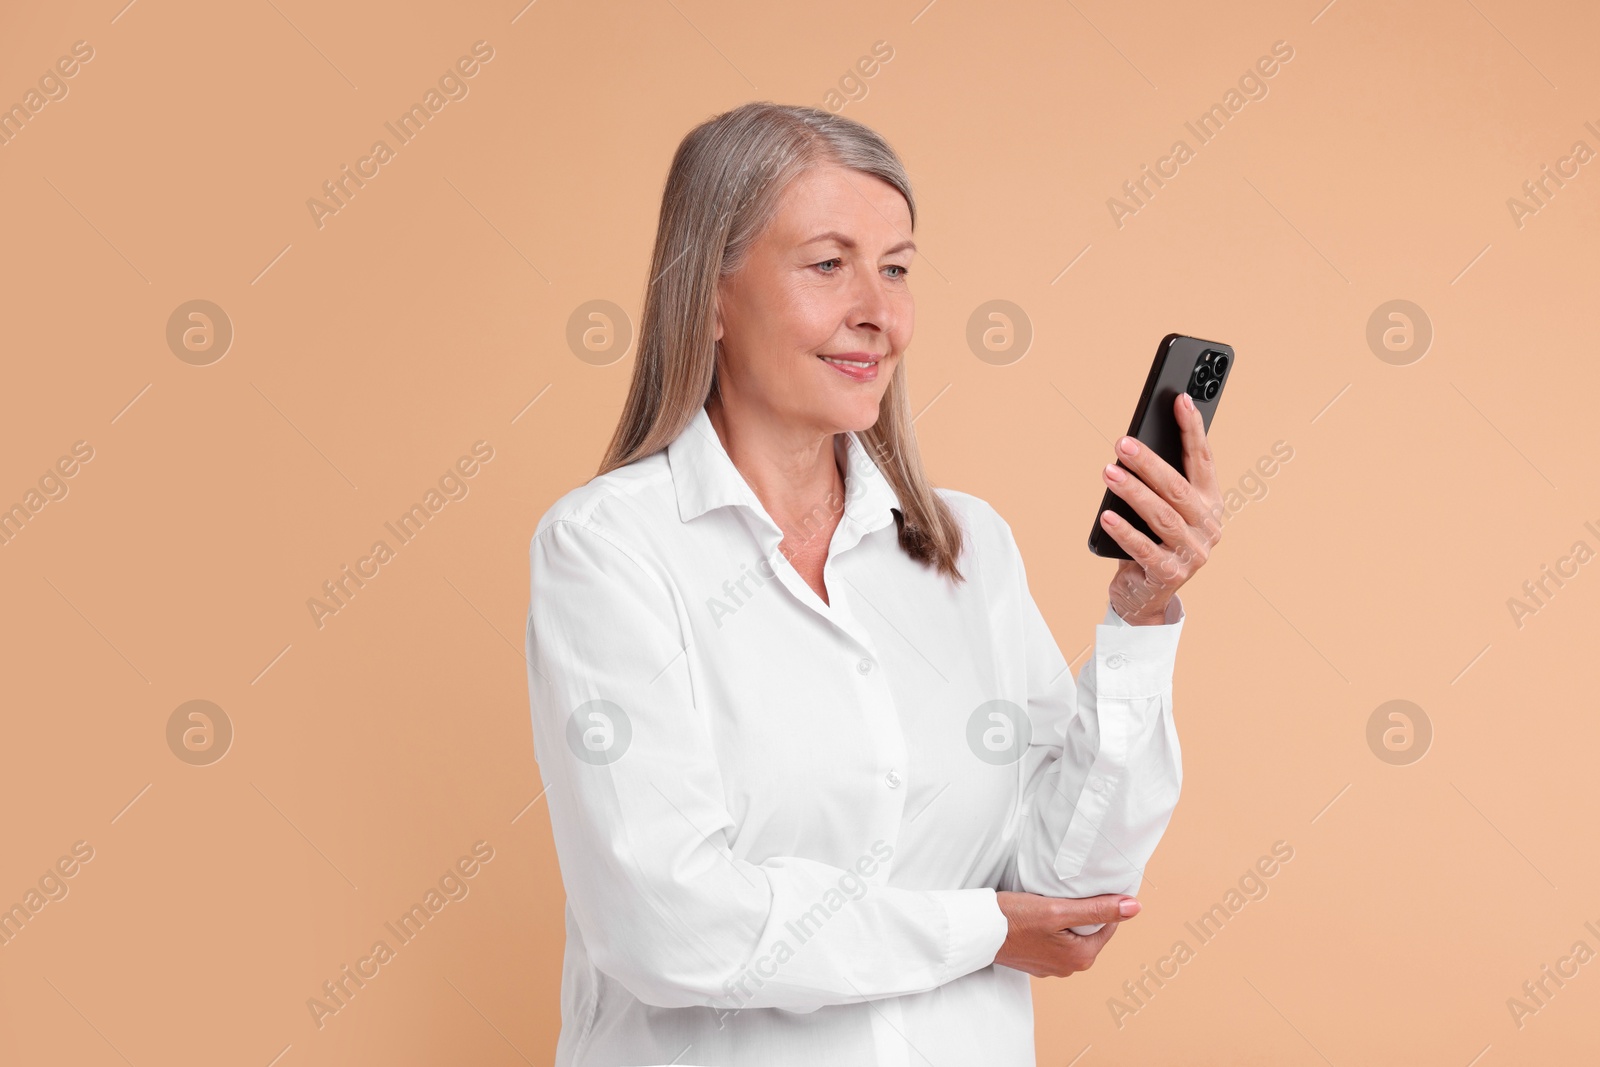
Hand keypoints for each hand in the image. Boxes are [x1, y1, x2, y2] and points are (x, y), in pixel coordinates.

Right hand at [992, 891, 1140, 977]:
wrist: (976, 931)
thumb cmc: (1013, 918)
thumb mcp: (1058, 909)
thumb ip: (1097, 909)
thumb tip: (1135, 907)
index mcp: (1080, 958)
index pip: (1107, 925)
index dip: (1100, 903)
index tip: (1086, 887)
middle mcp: (1069, 968)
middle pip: (1090, 931)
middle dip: (1082, 911)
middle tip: (1063, 894)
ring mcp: (1051, 967)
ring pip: (1071, 935)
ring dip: (1066, 919)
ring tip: (1049, 903)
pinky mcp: (1036, 961)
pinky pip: (1054, 941)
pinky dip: (1050, 927)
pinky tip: (1037, 916)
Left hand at [1098, 392, 1222, 624]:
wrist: (1145, 593)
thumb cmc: (1151, 540)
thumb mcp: (1160, 508)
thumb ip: (1159, 482)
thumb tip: (1135, 444)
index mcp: (1210, 502)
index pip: (1203, 460)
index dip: (1192, 429)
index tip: (1180, 399)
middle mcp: (1209, 526)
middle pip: (1178, 488)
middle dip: (1149, 463)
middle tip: (1122, 443)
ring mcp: (1193, 553)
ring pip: (1162, 516)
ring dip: (1133, 492)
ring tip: (1108, 472)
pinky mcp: (1171, 574)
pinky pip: (1145, 549)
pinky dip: (1125, 531)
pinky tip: (1107, 516)